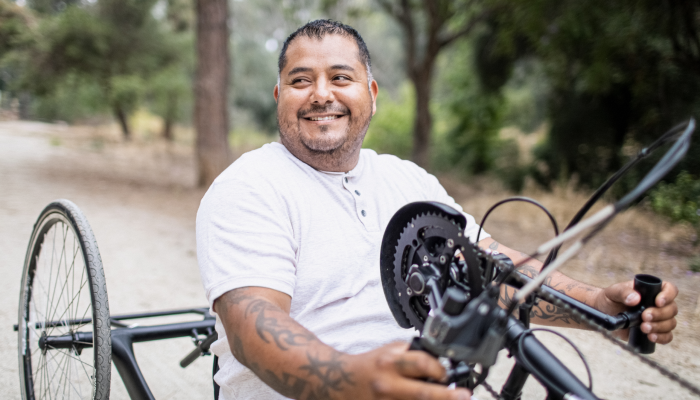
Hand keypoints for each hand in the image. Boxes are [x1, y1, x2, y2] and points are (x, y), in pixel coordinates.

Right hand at [345, 342, 470, 399]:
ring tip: (452, 399)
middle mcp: (388, 385)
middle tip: (465, 396)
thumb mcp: (389, 351)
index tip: (448, 374)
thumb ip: (412, 355)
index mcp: (390, 363)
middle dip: (448, 396)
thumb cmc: (369, 365)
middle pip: (423, 393)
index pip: (422, 364)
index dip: (439, 369)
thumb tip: (440, 362)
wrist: (340, 381)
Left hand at [592, 280, 678, 343]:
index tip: (658, 302)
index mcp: (652, 290)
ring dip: (659, 327)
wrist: (603, 314)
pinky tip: (651, 337)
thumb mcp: (613, 292)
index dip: (668, 296)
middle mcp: (658, 304)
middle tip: (644, 317)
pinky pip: (667, 336)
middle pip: (672, 309)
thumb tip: (636, 299)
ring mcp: (658, 319)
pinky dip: (662, 338)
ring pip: (670, 323)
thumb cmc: (610, 299)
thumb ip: (623, 292)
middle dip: (660, 314)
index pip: (670, 289)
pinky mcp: (654, 331)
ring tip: (643, 328)